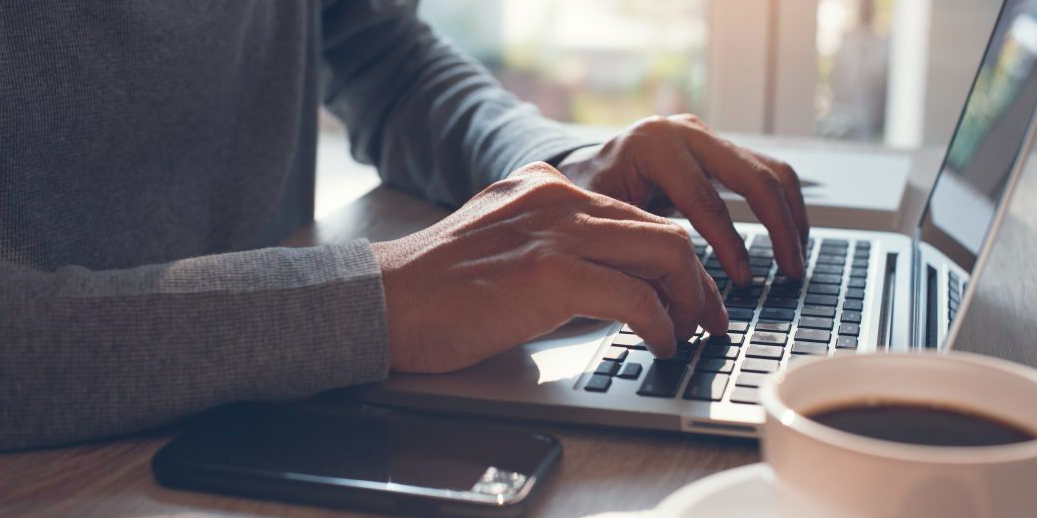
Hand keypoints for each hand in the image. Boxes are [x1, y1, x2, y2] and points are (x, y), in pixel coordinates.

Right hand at [371, 163, 727, 372]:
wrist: (383, 300)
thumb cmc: (435, 288)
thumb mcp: (503, 244)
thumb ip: (554, 248)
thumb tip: (610, 285)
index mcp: (546, 187)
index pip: (636, 216)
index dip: (674, 259)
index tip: (688, 293)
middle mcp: (559, 197)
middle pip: (663, 229)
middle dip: (698, 280)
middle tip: (708, 318)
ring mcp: (556, 231)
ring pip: (666, 252)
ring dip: (690, 299)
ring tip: (687, 333)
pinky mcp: (551, 273)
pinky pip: (636, 295)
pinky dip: (661, 323)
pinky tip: (657, 342)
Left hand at [557, 115, 808, 285]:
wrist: (581, 168)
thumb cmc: (584, 198)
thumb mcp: (601, 217)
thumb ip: (639, 242)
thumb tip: (680, 288)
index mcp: (653, 147)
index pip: (705, 200)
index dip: (730, 246)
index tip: (744, 281)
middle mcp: (685, 132)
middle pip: (753, 177)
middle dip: (779, 227)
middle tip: (791, 272)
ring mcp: (706, 135)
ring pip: (771, 170)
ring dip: (791, 216)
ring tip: (796, 259)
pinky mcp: (719, 146)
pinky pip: (765, 172)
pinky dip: (783, 206)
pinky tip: (788, 238)